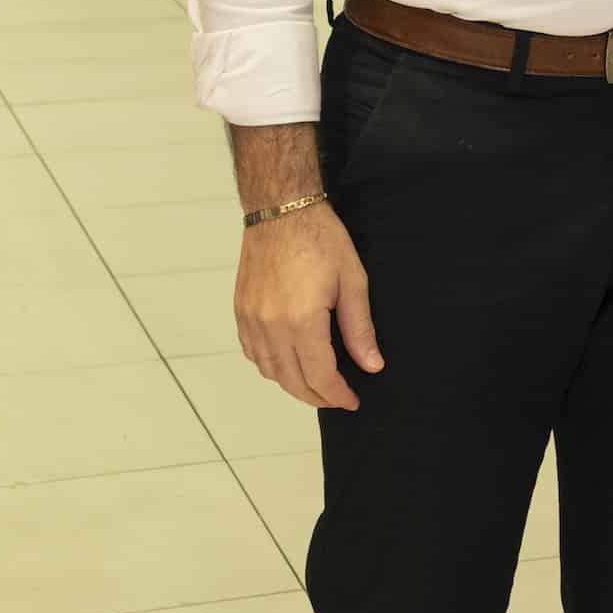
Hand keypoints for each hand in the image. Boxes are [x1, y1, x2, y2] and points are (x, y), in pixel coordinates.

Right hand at [236, 203, 379, 409]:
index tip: (352, 401)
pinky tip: (288, 364)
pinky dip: (271, 367)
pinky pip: (253, 353)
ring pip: (269, 371)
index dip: (337, 394)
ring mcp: (250, 320)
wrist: (280, 211)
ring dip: (293, 385)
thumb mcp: (353, 281)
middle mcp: (269, 327)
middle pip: (291, 380)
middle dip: (317, 396)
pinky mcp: (240, 312)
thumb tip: (372, 365)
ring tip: (317, 385)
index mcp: (300, 321)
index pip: (319, 376)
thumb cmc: (321, 240)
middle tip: (338, 399)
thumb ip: (359, 329)